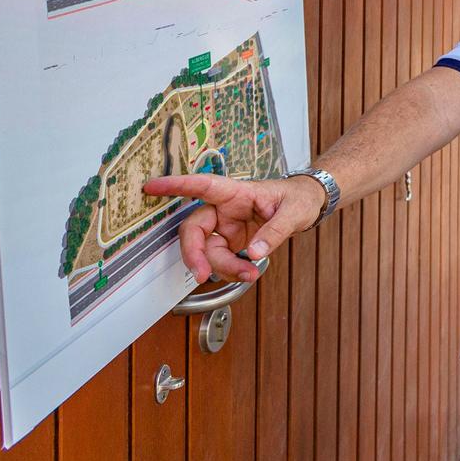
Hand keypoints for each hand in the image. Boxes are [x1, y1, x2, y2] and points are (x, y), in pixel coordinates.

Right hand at [140, 172, 325, 283]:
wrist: (308, 205)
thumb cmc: (299, 198)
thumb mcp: (294, 213)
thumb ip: (275, 232)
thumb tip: (255, 253)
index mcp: (236, 192)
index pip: (202, 185)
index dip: (175, 185)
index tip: (151, 186)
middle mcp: (225, 209)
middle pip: (195, 229)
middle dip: (194, 254)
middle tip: (202, 275)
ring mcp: (226, 227)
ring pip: (207, 250)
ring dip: (222, 268)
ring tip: (249, 275)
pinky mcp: (231, 241)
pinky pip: (220, 259)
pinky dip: (231, 270)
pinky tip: (247, 272)